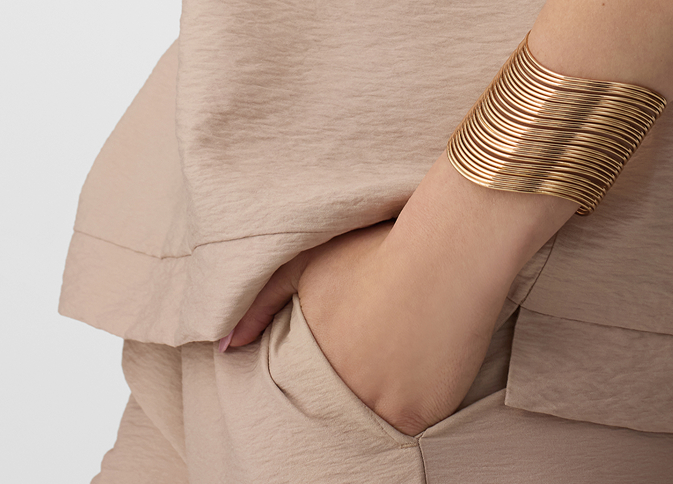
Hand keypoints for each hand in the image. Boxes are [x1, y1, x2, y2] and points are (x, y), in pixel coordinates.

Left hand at [221, 155, 572, 435]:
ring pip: (375, 414)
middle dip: (358, 378)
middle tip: (383, 341)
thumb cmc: (379, 249)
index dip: (332, 363)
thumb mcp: (312, 263)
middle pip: (340, 401)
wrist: (447, 251)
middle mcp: (334, 385)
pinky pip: (411, 422)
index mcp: (307, 352)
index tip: (353, 341)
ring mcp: (373, 404)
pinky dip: (420, 399)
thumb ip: (264, 301)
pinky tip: (429, 359)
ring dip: (389, 391)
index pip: (305, 383)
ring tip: (408, 344)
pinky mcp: (413, 416)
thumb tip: (225, 346)